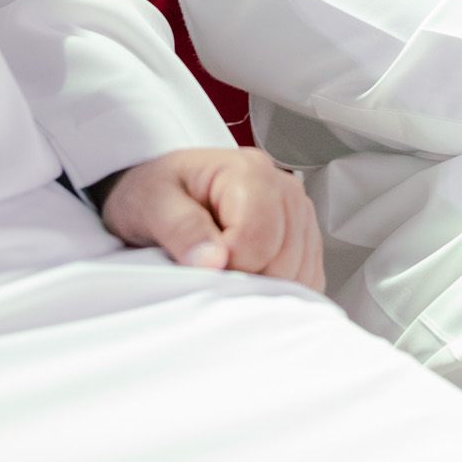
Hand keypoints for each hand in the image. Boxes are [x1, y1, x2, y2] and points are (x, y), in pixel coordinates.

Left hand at [96, 147, 324, 291]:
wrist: (162, 193)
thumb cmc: (156, 193)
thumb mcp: (152, 204)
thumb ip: (182, 229)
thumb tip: (213, 262)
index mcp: (247, 171)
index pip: (259, 237)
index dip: (229, 264)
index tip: (200, 264)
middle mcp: (281, 185)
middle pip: (284, 257)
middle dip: (247, 278)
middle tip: (211, 271)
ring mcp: (297, 210)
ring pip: (301, 270)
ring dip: (265, 287)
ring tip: (229, 271)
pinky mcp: (303, 234)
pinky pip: (309, 276)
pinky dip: (283, 290)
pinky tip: (251, 279)